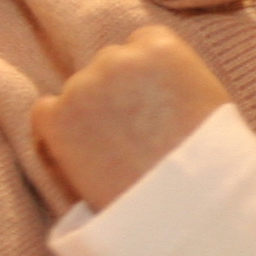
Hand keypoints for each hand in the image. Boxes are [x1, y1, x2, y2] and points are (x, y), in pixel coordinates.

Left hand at [32, 26, 231, 209]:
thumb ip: (176, 76)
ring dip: (89, 116)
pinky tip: (80, 155)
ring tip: (114, 156)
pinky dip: (56, 131)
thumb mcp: (210, 101)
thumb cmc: (210, 164)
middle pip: (107, 66)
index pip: (139, 46)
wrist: (186, 209)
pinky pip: (44, 113)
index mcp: (160, 47)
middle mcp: (118, 57)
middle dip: (115, 95)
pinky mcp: (57, 119)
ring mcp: (83, 86)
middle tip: (131, 136)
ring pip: (79, 92)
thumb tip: (155, 81)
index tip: (147, 107)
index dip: (142, 79)